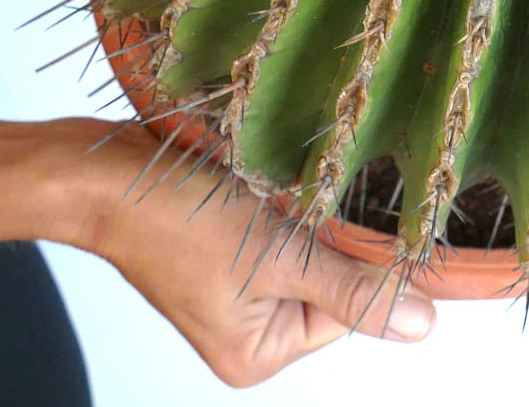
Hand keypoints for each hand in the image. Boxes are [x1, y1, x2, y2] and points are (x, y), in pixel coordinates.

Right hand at [0, 118, 434, 386]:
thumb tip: (421, 325)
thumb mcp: (278, 256)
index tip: (357, 218)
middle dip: (326, 234)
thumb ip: (351, 290)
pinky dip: (282, 205)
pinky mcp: (230, 250)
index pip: (349, 307)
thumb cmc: (174, 220)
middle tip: (295, 204)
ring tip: (271, 195)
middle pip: (333, 277)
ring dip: (305, 214)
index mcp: (259, 352)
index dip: (361, 260)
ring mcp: (239, 289)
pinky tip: (263, 187)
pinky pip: (282, 229)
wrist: (106, 176)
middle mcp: (250, 329)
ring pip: (311, 247)